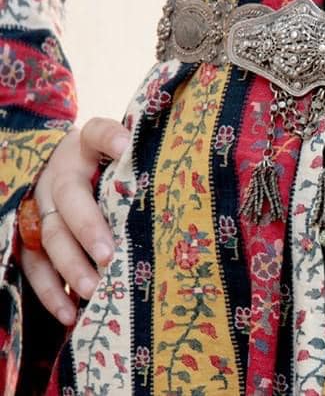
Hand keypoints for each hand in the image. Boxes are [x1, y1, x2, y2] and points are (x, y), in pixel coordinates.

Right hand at [20, 118, 129, 324]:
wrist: (69, 170)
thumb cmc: (111, 167)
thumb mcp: (123, 153)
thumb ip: (140, 157)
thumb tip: (170, 161)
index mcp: (84, 147)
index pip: (97, 133)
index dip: (111, 138)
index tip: (127, 148)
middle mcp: (59, 175)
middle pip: (69, 199)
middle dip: (87, 228)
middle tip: (108, 254)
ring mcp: (42, 206)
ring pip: (50, 237)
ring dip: (70, 266)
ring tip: (94, 290)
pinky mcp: (32, 237)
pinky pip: (35, 266)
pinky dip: (51, 291)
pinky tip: (69, 313)